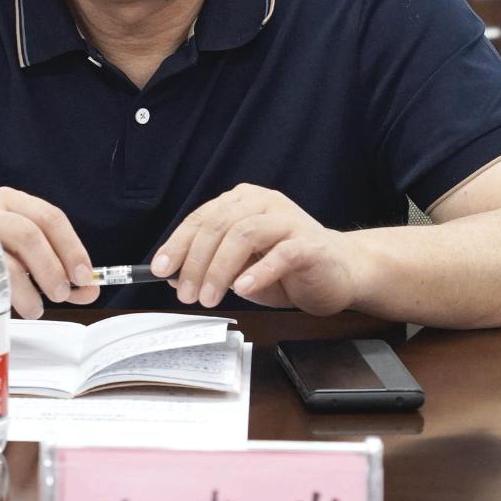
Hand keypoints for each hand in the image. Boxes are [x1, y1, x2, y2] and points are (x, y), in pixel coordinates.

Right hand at [0, 187, 99, 317]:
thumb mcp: (24, 254)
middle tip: (61, 293)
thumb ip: (58, 270)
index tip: (84, 276)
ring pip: (4, 260)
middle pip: (29, 234)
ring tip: (36, 308)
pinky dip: (2, 298)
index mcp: (13, 201)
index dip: (72, 248)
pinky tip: (8, 306)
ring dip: (28, 290)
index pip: (50, 218)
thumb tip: (90, 290)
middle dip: (51, 268)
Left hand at [152, 184, 359, 315]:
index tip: (160, 269)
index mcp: (242, 202)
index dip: (178, 244)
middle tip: (186, 293)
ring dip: (220, 268)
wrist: (341, 271)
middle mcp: (263, 203)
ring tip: (209, 297)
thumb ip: (211, 267)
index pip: (202, 218)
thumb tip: (173, 277)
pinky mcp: (311, 244)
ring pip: (245, 234)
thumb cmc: (288, 268)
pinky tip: (243, 288)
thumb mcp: (241, 268)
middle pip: (219, 225)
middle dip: (196, 262)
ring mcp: (289, 220)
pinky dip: (258, 271)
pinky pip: (282, 253)